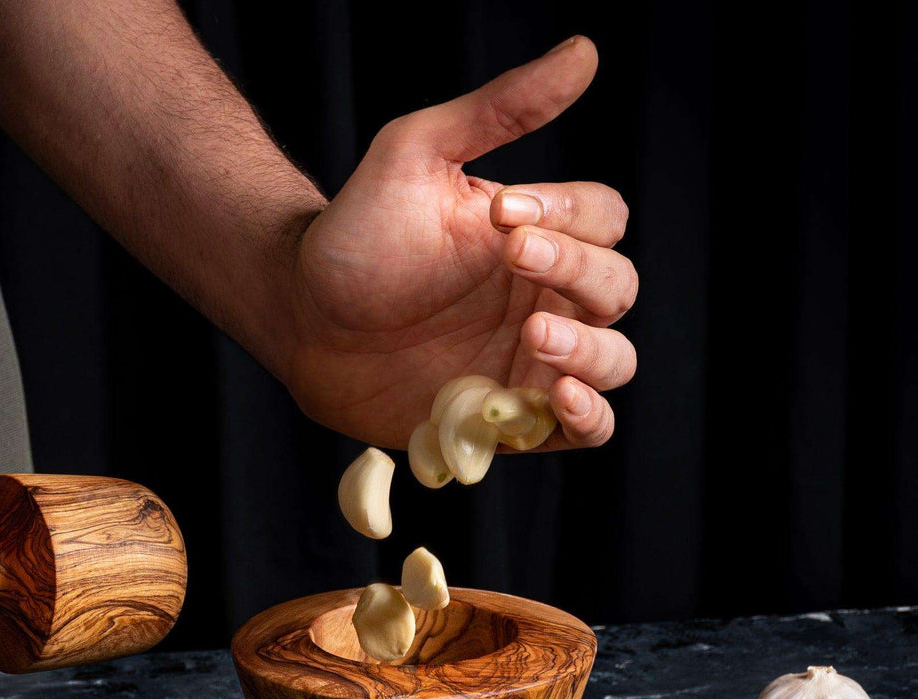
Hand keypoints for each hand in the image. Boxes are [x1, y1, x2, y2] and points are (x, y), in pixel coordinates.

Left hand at [287, 36, 634, 451]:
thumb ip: (498, 110)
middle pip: (616, 287)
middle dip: (577, 274)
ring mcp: (532, 361)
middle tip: (511, 262)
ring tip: (534, 337)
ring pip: (615, 360)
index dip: (569, 216)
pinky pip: (582, 430)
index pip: (602, 219)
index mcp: (535, 233)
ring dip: (591, 350)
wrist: (301, 317)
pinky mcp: (512, 419)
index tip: (501, 215)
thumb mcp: (416, 153)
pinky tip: (561, 398)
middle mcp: (546, 297)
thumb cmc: (356, 232)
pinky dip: (589, 418)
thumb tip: (585, 50)